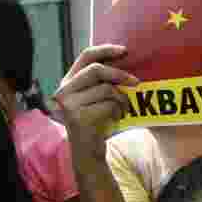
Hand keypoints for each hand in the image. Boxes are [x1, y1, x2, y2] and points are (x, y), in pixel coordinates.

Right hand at [54, 45, 139, 161]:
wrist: (87, 151)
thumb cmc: (95, 121)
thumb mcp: (95, 97)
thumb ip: (102, 81)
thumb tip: (125, 59)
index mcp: (68, 81)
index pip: (86, 56)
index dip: (106, 49)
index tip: (125, 51)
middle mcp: (64, 91)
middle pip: (97, 70)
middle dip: (120, 75)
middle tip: (137, 82)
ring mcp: (69, 104)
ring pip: (106, 89)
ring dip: (122, 100)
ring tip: (122, 109)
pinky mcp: (79, 117)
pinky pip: (109, 105)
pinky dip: (118, 111)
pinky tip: (116, 119)